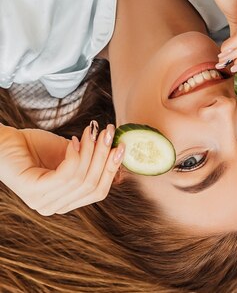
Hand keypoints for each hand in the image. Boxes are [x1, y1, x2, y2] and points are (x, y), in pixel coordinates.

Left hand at [0, 122, 124, 215]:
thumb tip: (121, 166)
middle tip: (109, 133)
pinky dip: (75, 156)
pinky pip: (66, 175)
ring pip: (81, 179)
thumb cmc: (35, 147)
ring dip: (91, 152)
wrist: (3, 142)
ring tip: (91, 131)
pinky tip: (74, 141)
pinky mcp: (33, 192)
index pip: (98, 192)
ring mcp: (43, 203)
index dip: (112, 170)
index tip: (121, 146)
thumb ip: (92, 163)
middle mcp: (54, 208)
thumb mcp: (71, 155)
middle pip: (92, 186)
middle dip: (105, 157)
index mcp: (65, 203)